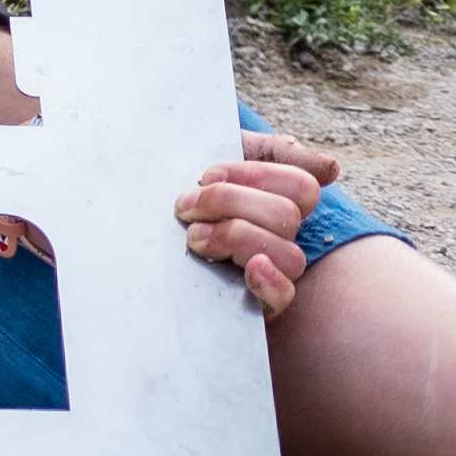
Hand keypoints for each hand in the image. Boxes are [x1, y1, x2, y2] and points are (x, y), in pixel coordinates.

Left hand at [175, 128, 339, 319]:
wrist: (124, 215)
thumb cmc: (174, 182)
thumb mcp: (218, 152)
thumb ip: (273, 151)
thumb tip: (330, 169)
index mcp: (275, 200)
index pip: (301, 187)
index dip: (253, 175)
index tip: (206, 174)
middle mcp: (279, 236)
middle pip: (285, 215)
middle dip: (228, 203)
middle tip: (184, 207)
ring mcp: (269, 271)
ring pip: (288, 254)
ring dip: (235, 237)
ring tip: (194, 238)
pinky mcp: (252, 304)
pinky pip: (283, 298)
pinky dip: (270, 281)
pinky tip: (251, 268)